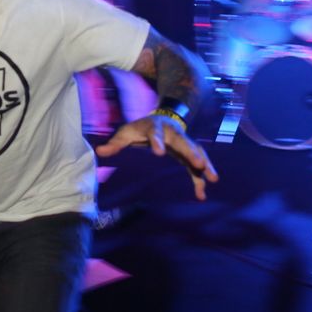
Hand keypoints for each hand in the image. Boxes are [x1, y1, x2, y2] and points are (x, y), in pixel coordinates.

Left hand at [96, 115, 218, 200]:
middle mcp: (174, 133)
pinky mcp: (188, 153)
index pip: (156, 134)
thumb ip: (115, 143)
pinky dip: (201, 177)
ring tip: (213, 179)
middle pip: (184, 142)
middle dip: (192, 153)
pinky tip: (202, 194)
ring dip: (204, 164)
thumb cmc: (141, 127)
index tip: (159, 154)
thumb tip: (99, 151)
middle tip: (199, 163)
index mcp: (156, 127)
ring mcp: (184, 142)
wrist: (163, 117)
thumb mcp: (126, 132)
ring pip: (196, 152)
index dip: (157, 142)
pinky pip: (196, 164)